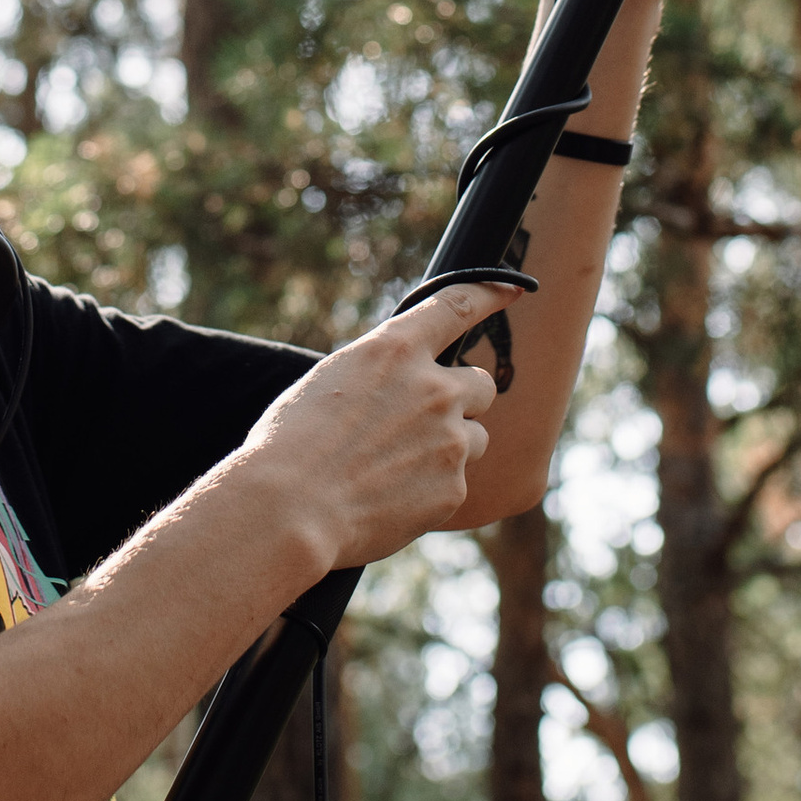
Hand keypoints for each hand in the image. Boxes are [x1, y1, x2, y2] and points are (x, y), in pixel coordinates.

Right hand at [240, 279, 529, 573]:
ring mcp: (449, 439)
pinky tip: (388, 499)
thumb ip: (380, 375)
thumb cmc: (290, 446)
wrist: (289, 509)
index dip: (490, 293)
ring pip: (474, 438)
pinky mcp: (453, 488)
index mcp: (395, 349)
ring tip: (395, 469)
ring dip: (449, 447)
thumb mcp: (330, 383)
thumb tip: (401, 389)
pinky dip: (431, 490)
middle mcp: (433, 387)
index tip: (511, 290)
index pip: (456, 305)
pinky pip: (455, 483)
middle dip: (463, 399)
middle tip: (428, 421)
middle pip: (482, 383)